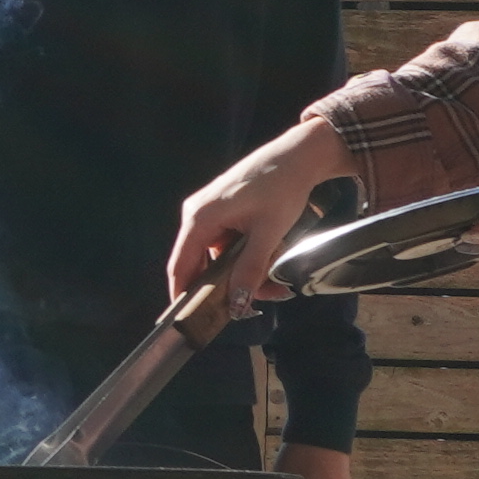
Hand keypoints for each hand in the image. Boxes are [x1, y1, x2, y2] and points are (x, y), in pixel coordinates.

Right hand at [162, 113, 348, 319]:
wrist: (298, 156)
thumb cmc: (281, 188)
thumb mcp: (268, 235)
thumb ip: (250, 272)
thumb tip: (238, 307)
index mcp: (200, 218)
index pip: (180, 267)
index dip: (182, 296)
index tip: (190, 322)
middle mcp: (197, 214)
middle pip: (199, 264)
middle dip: (225, 287)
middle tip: (253, 305)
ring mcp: (209, 211)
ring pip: (217, 257)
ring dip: (240, 273)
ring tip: (273, 284)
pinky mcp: (223, 211)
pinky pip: (226, 244)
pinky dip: (244, 257)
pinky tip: (267, 262)